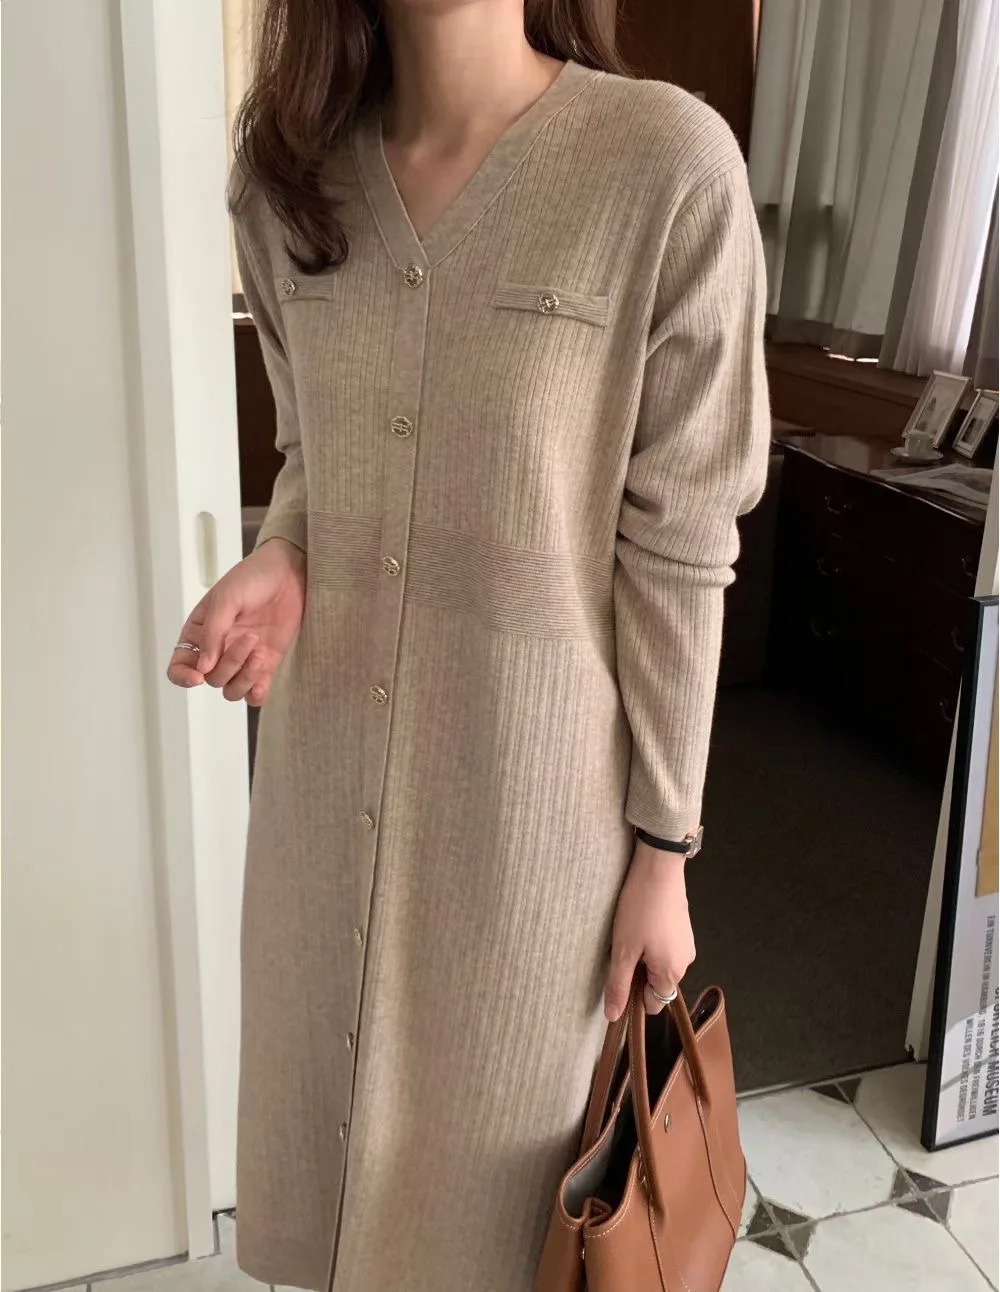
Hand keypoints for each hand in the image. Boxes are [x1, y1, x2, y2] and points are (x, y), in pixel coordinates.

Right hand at [166, 537, 305, 706]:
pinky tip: (263, 683)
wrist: (290, 572)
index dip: (183, 676)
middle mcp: (217, 650)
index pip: (179, 666)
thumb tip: (203, 667)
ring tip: (260, 653)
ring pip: (232, 690)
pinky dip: (257, 693)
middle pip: (212, 678)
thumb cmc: (252, 578)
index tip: (198, 676)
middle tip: (250, 637)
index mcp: (198, 633)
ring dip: (245, 678)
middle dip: (231, 663)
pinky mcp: (266, 664)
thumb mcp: (227, 598)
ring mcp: (242, 659)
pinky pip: (255, 693)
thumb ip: (213, 633)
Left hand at [603, 839, 695, 1021]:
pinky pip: (665, 946)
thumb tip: (614, 1017)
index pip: (653, 1003)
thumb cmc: (640, 909)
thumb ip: (619, 985)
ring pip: (659, 963)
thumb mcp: (624, 950)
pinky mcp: (683, 927)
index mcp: (672, 972)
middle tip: (621, 950)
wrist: (659, 867)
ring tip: (628, 933)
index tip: (618, 977)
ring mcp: (687, 943)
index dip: (633, 997)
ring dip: (642, 955)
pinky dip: (651, 941)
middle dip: (637, 973)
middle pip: (657, 983)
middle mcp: (685, 962)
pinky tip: (639, 922)